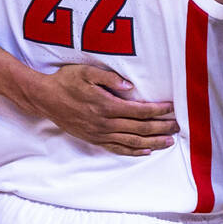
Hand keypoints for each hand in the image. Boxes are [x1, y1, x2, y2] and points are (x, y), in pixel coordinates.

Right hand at [29, 64, 179, 156]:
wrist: (45, 99)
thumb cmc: (66, 81)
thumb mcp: (86, 72)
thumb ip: (108, 78)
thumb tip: (129, 86)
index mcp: (106, 105)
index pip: (139, 111)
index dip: (157, 110)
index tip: (172, 108)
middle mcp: (105, 123)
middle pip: (140, 128)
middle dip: (161, 128)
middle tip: (177, 126)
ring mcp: (99, 134)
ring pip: (132, 142)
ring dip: (152, 142)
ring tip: (168, 142)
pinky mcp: (94, 139)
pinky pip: (117, 148)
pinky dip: (133, 152)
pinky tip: (146, 152)